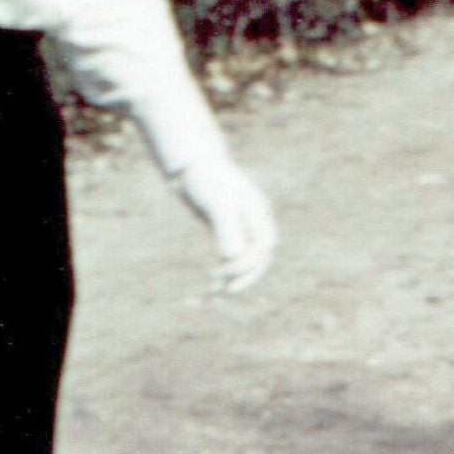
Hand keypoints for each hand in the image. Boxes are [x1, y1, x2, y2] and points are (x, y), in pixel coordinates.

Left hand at [174, 150, 277, 291]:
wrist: (191, 163)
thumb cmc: (205, 178)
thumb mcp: (216, 202)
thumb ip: (227, 228)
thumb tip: (232, 256)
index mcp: (256, 213)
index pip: (263, 246)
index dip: (249, 263)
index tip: (223, 270)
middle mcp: (251, 219)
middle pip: (260, 255)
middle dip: (246, 274)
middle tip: (226, 290)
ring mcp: (239, 223)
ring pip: (246, 255)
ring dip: (236, 274)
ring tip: (218, 290)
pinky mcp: (224, 226)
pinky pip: (232, 251)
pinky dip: (225, 266)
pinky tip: (214, 278)